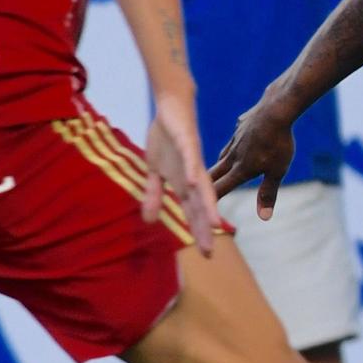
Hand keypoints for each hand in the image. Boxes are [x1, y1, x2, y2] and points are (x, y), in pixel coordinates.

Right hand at [144, 90, 218, 254]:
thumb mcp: (155, 171)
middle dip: (205, 229)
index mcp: (185, 183)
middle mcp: (193, 176)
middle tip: (209, 252)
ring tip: (214, 225)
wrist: (171, 107)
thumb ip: (153, 195)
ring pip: (202, 186)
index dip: (199, 233)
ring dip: (207, 205)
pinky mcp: (188, 143)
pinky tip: (194, 184)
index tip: (205, 255)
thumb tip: (148, 220)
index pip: (193, 213)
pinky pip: (192, 159)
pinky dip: (193, 171)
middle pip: (201, 206)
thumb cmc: (166, 139)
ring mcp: (193, 160)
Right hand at [208, 94, 296, 219]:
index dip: (210, 200)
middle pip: (215, 173)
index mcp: (240, 169)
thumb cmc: (278, 143)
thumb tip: (264, 217)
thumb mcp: (277, 171)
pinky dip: (232, 146)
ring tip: (215, 172)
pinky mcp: (241, 126)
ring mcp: (236, 139)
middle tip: (196, 192)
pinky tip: (236, 144)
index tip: (199, 209)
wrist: (275, 109)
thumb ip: (268, 193)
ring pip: (223, 156)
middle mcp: (233, 155)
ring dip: (218, 166)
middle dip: (206, 184)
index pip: (221, 189)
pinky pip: (234, 139)